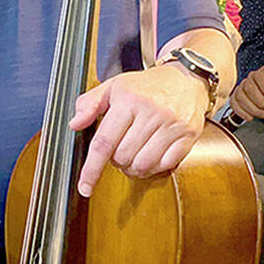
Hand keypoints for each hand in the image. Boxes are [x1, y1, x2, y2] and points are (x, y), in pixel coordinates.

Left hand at [70, 62, 205, 196]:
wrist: (187, 77)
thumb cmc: (148, 85)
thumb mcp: (114, 86)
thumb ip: (90, 103)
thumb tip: (75, 124)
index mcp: (129, 99)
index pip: (104, 142)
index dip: (92, 168)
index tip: (85, 186)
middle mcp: (152, 111)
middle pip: (123, 157)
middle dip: (116, 161)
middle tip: (120, 149)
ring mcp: (172, 124)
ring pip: (144, 164)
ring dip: (134, 167)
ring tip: (135, 154)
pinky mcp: (188, 135)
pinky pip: (165, 165)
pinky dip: (154, 167)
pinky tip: (152, 156)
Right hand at [229, 65, 263, 121]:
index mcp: (263, 73)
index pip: (261, 76)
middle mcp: (250, 78)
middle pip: (250, 88)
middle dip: (261, 101)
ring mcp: (241, 87)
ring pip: (241, 97)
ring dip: (253, 109)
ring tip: (263, 114)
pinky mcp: (235, 97)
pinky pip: (233, 103)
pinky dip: (242, 112)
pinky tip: (251, 117)